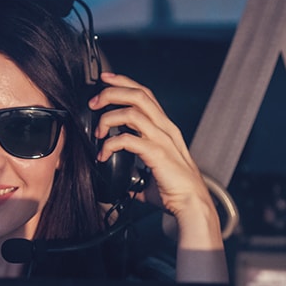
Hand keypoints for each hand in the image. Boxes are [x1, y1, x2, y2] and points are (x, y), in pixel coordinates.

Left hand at [89, 73, 225, 281]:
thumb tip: (128, 186)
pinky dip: (110, 145)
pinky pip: (127, 139)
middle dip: (112, 92)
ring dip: (108, 118)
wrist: (192, 205)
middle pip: (138, 94)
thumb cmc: (176, 192)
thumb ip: (140, 177)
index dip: (124, 82)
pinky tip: (104, 155)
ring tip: (97, 132)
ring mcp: (162, 139)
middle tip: (94, 102)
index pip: (145, 94)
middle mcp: (165, 128)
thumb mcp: (154, 178)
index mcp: (166, 128)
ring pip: (132, 112)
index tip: (104, 81)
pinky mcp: (157, 153)